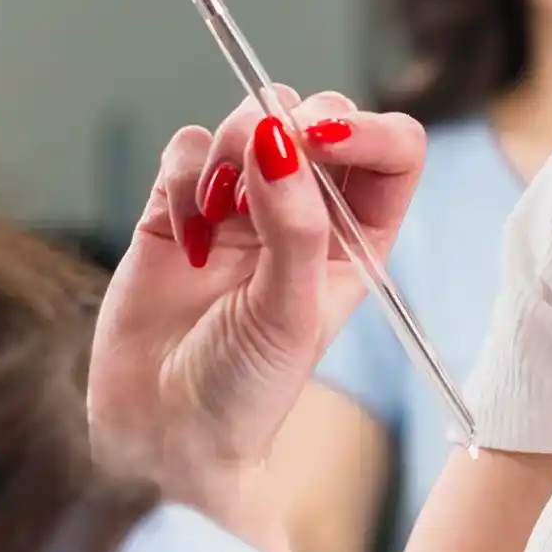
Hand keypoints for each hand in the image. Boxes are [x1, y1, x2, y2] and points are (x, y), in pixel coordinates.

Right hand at [88, 90, 424, 532]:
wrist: (159, 432)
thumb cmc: (244, 390)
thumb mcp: (290, 313)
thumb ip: (292, 224)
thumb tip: (278, 136)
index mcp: (359, 238)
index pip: (391, 151)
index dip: (363, 129)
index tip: (318, 138)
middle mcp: (306, 213)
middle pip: (317, 119)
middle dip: (287, 125)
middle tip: (260, 163)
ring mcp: (242, 204)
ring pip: (249, 122)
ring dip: (229, 155)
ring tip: (213, 218)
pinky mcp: (179, 205)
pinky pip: (186, 149)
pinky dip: (181, 180)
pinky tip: (182, 239)